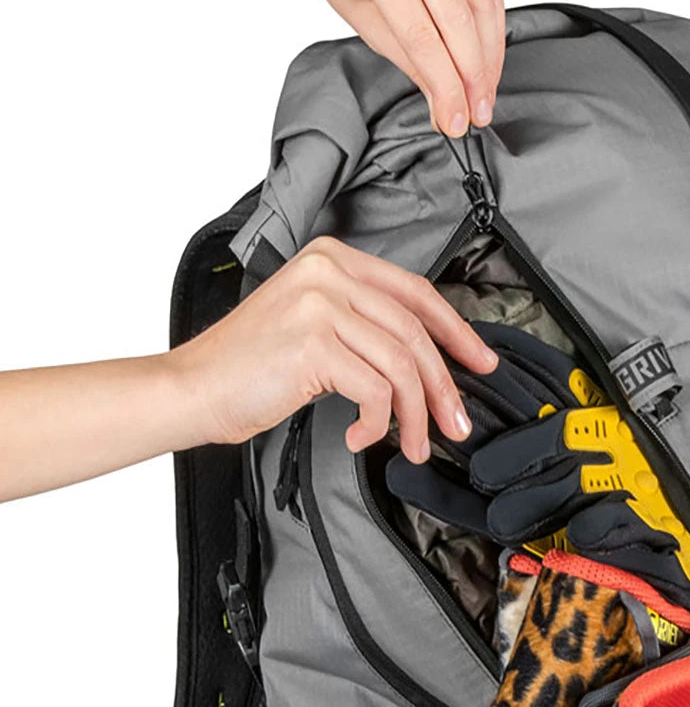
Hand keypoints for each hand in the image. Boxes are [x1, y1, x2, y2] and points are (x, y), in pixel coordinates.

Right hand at [171, 236, 498, 460]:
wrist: (191, 389)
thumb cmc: (249, 368)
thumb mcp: (312, 326)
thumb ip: (363, 325)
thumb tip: (426, 361)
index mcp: (332, 260)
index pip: (416, 293)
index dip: (456, 331)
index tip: (481, 362)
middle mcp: (328, 272)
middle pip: (414, 332)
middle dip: (444, 385)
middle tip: (457, 422)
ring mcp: (319, 304)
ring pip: (401, 364)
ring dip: (416, 414)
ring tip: (413, 446)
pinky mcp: (312, 343)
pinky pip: (374, 390)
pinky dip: (377, 422)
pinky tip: (361, 437)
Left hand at [309, 0, 504, 136]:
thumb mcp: (366, 18)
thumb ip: (407, 59)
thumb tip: (441, 104)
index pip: (421, 38)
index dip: (445, 85)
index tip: (455, 119)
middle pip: (458, 21)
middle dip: (473, 78)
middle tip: (476, 113)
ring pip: (483, 5)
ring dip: (490, 58)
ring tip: (484, 95)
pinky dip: (495, 32)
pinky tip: (489, 61)